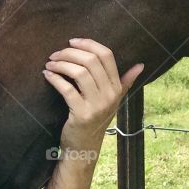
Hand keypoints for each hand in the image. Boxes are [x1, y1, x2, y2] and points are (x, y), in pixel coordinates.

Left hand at [42, 38, 143, 155]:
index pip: (107, 55)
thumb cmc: (96, 120)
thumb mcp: (114, 101)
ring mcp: (96, 105)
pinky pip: (67, 89)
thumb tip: (140, 65)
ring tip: (50, 64)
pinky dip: (55, 78)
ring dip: (61, 64)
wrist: (85, 146)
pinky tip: (47, 75)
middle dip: (70, 53)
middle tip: (55, 54)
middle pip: (91, 61)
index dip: (88, 44)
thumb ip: (125, 82)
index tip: (72, 42)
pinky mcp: (81, 114)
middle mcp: (110, 95)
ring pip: (79, 72)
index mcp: (117, 87)